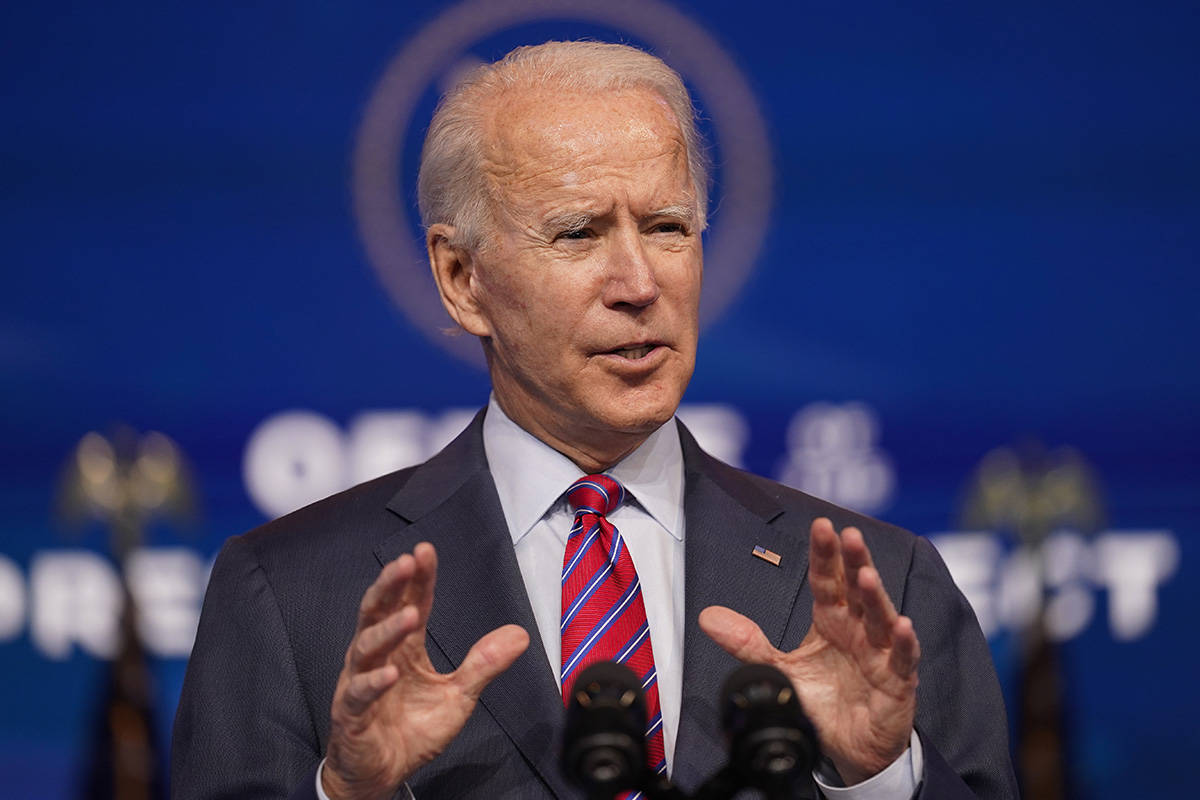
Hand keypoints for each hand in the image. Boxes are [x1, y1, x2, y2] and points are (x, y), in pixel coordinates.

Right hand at [322, 542, 528, 799]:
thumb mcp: (459, 697)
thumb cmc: (412, 731)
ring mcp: (360, 683)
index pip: (410, 604)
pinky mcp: (351, 714)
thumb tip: (519, 634)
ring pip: (366, 646)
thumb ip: (483, 665)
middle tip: (406, 562)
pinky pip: (359, 693)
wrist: (382, 775)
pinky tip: (390, 672)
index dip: (419, 580)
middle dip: (391, 585)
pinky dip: (374, 682)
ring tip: (409, 613)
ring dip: (388, 629)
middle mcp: (377, 658)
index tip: (426, 551)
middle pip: (378, 612)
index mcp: (404, 649)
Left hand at [699, 518, 919, 784]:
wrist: (850, 748)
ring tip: (866, 575)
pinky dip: (903, 643)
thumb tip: (707, 617)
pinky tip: (902, 626)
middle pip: (856, 589)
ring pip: (880, 617)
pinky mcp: (898, 681)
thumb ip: (747, 643)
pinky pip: (902, 659)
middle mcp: (857, 629)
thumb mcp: (779, 670)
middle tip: (849, 535)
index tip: (821, 526)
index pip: (827, 580)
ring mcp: (880, 652)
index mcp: (831, 620)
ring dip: (875, 596)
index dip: (824, 555)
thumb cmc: (823, 701)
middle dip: (853, 561)